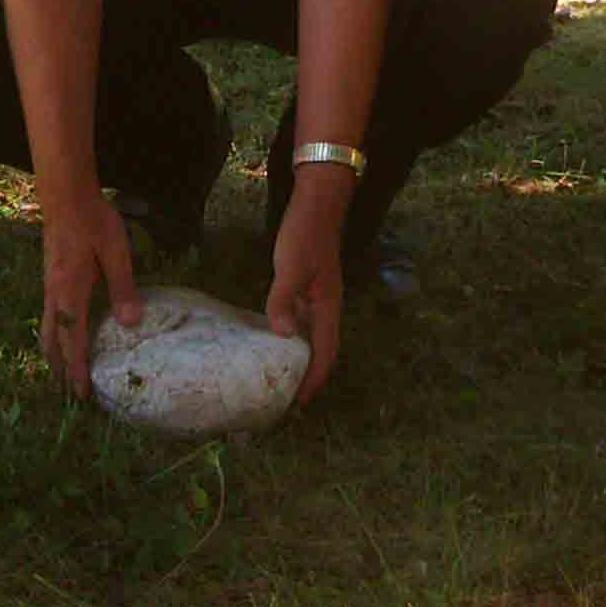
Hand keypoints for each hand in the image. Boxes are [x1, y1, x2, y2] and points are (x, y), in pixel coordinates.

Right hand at [40, 193, 139, 394]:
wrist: (66, 196)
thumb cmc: (94, 222)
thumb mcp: (116, 254)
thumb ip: (123, 288)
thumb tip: (131, 324)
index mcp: (71, 293)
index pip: (73, 341)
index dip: (78, 369)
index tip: (81, 394)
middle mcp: (54, 295)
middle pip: (53, 341)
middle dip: (61, 368)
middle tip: (69, 393)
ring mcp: (49, 286)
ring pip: (46, 329)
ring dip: (54, 353)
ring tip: (61, 372)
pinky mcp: (50, 277)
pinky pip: (47, 315)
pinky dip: (53, 334)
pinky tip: (62, 333)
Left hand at [266, 175, 349, 403]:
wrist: (318, 203)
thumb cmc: (305, 233)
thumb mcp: (290, 266)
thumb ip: (284, 299)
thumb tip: (282, 335)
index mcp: (327, 306)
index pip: (325, 353)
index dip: (314, 380)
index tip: (298, 403)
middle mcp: (327, 306)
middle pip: (322, 350)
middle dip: (310, 376)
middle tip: (287, 398)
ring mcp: (319, 296)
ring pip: (313, 337)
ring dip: (302, 359)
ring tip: (281, 377)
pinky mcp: (309, 286)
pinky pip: (304, 321)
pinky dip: (294, 337)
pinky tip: (277, 341)